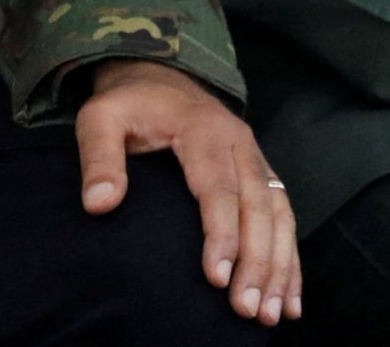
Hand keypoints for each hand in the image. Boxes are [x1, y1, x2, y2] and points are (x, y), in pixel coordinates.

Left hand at [77, 59, 297, 326]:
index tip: (217, 278)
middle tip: (247, 308)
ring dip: (280, 265)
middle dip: (258, 261)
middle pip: (257, 206)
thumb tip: (99, 203)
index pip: (218, 188)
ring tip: (272, 313)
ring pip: (279, 214)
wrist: (159, 76)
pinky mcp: (260, 173)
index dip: (222, 234)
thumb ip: (98, 158)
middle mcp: (239, 143)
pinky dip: (290, 257)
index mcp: (203, 130)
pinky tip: (289, 296)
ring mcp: (254, 158)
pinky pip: (284, 215)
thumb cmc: (128, 104)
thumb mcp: (101, 118)